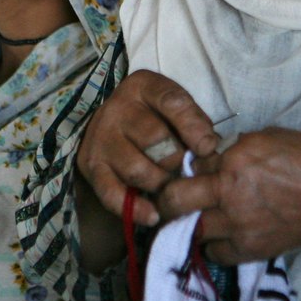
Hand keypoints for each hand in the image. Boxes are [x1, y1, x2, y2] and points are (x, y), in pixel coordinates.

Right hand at [76, 69, 221, 225]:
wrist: (114, 127)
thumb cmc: (156, 118)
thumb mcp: (176, 109)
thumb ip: (195, 124)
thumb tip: (209, 149)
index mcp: (142, 86)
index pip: (172, 102)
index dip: (193, 127)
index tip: (208, 147)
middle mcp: (116, 109)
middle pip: (155, 139)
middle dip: (177, 160)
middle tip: (186, 170)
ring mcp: (100, 138)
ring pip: (138, 170)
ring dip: (161, 183)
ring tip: (172, 187)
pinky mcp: (91, 166)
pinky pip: (113, 193)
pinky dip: (136, 208)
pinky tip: (154, 214)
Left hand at [159, 126, 300, 266]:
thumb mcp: (270, 138)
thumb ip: (236, 148)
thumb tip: (213, 156)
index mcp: (235, 158)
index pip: (190, 163)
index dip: (186, 167)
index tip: (187, 172)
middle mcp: (229, 192)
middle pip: (173, 199)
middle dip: (167, 198)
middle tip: (171, 199)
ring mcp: (236, 224)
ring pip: (188, 230)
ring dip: (189, 225)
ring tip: (197, 219)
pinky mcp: (246, 250)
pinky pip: (213, 252)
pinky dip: (214, 245)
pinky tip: (223, 235)